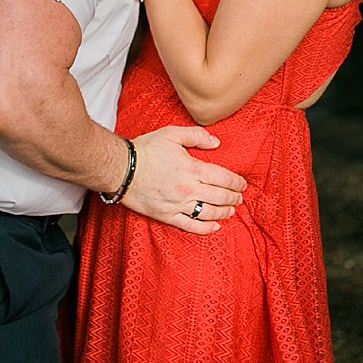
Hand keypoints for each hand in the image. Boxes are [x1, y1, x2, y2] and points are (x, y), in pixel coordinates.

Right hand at [121, 124, 246, 234]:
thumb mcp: (172, 134)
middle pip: (220, 197)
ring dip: (224, 213)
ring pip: (208, 213)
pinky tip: (215, 227)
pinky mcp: (165, 215)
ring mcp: (177, 204)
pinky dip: (205, 228)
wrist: (119, 169)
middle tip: (240, 197)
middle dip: (234, 198)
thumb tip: (217, 142)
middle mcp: (188, 189)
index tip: (243, 184)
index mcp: (192, 169)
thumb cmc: (145, 150)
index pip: (224, 178)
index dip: (237, 182)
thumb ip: (197, 136)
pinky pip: (189, 225)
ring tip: (232, 211)